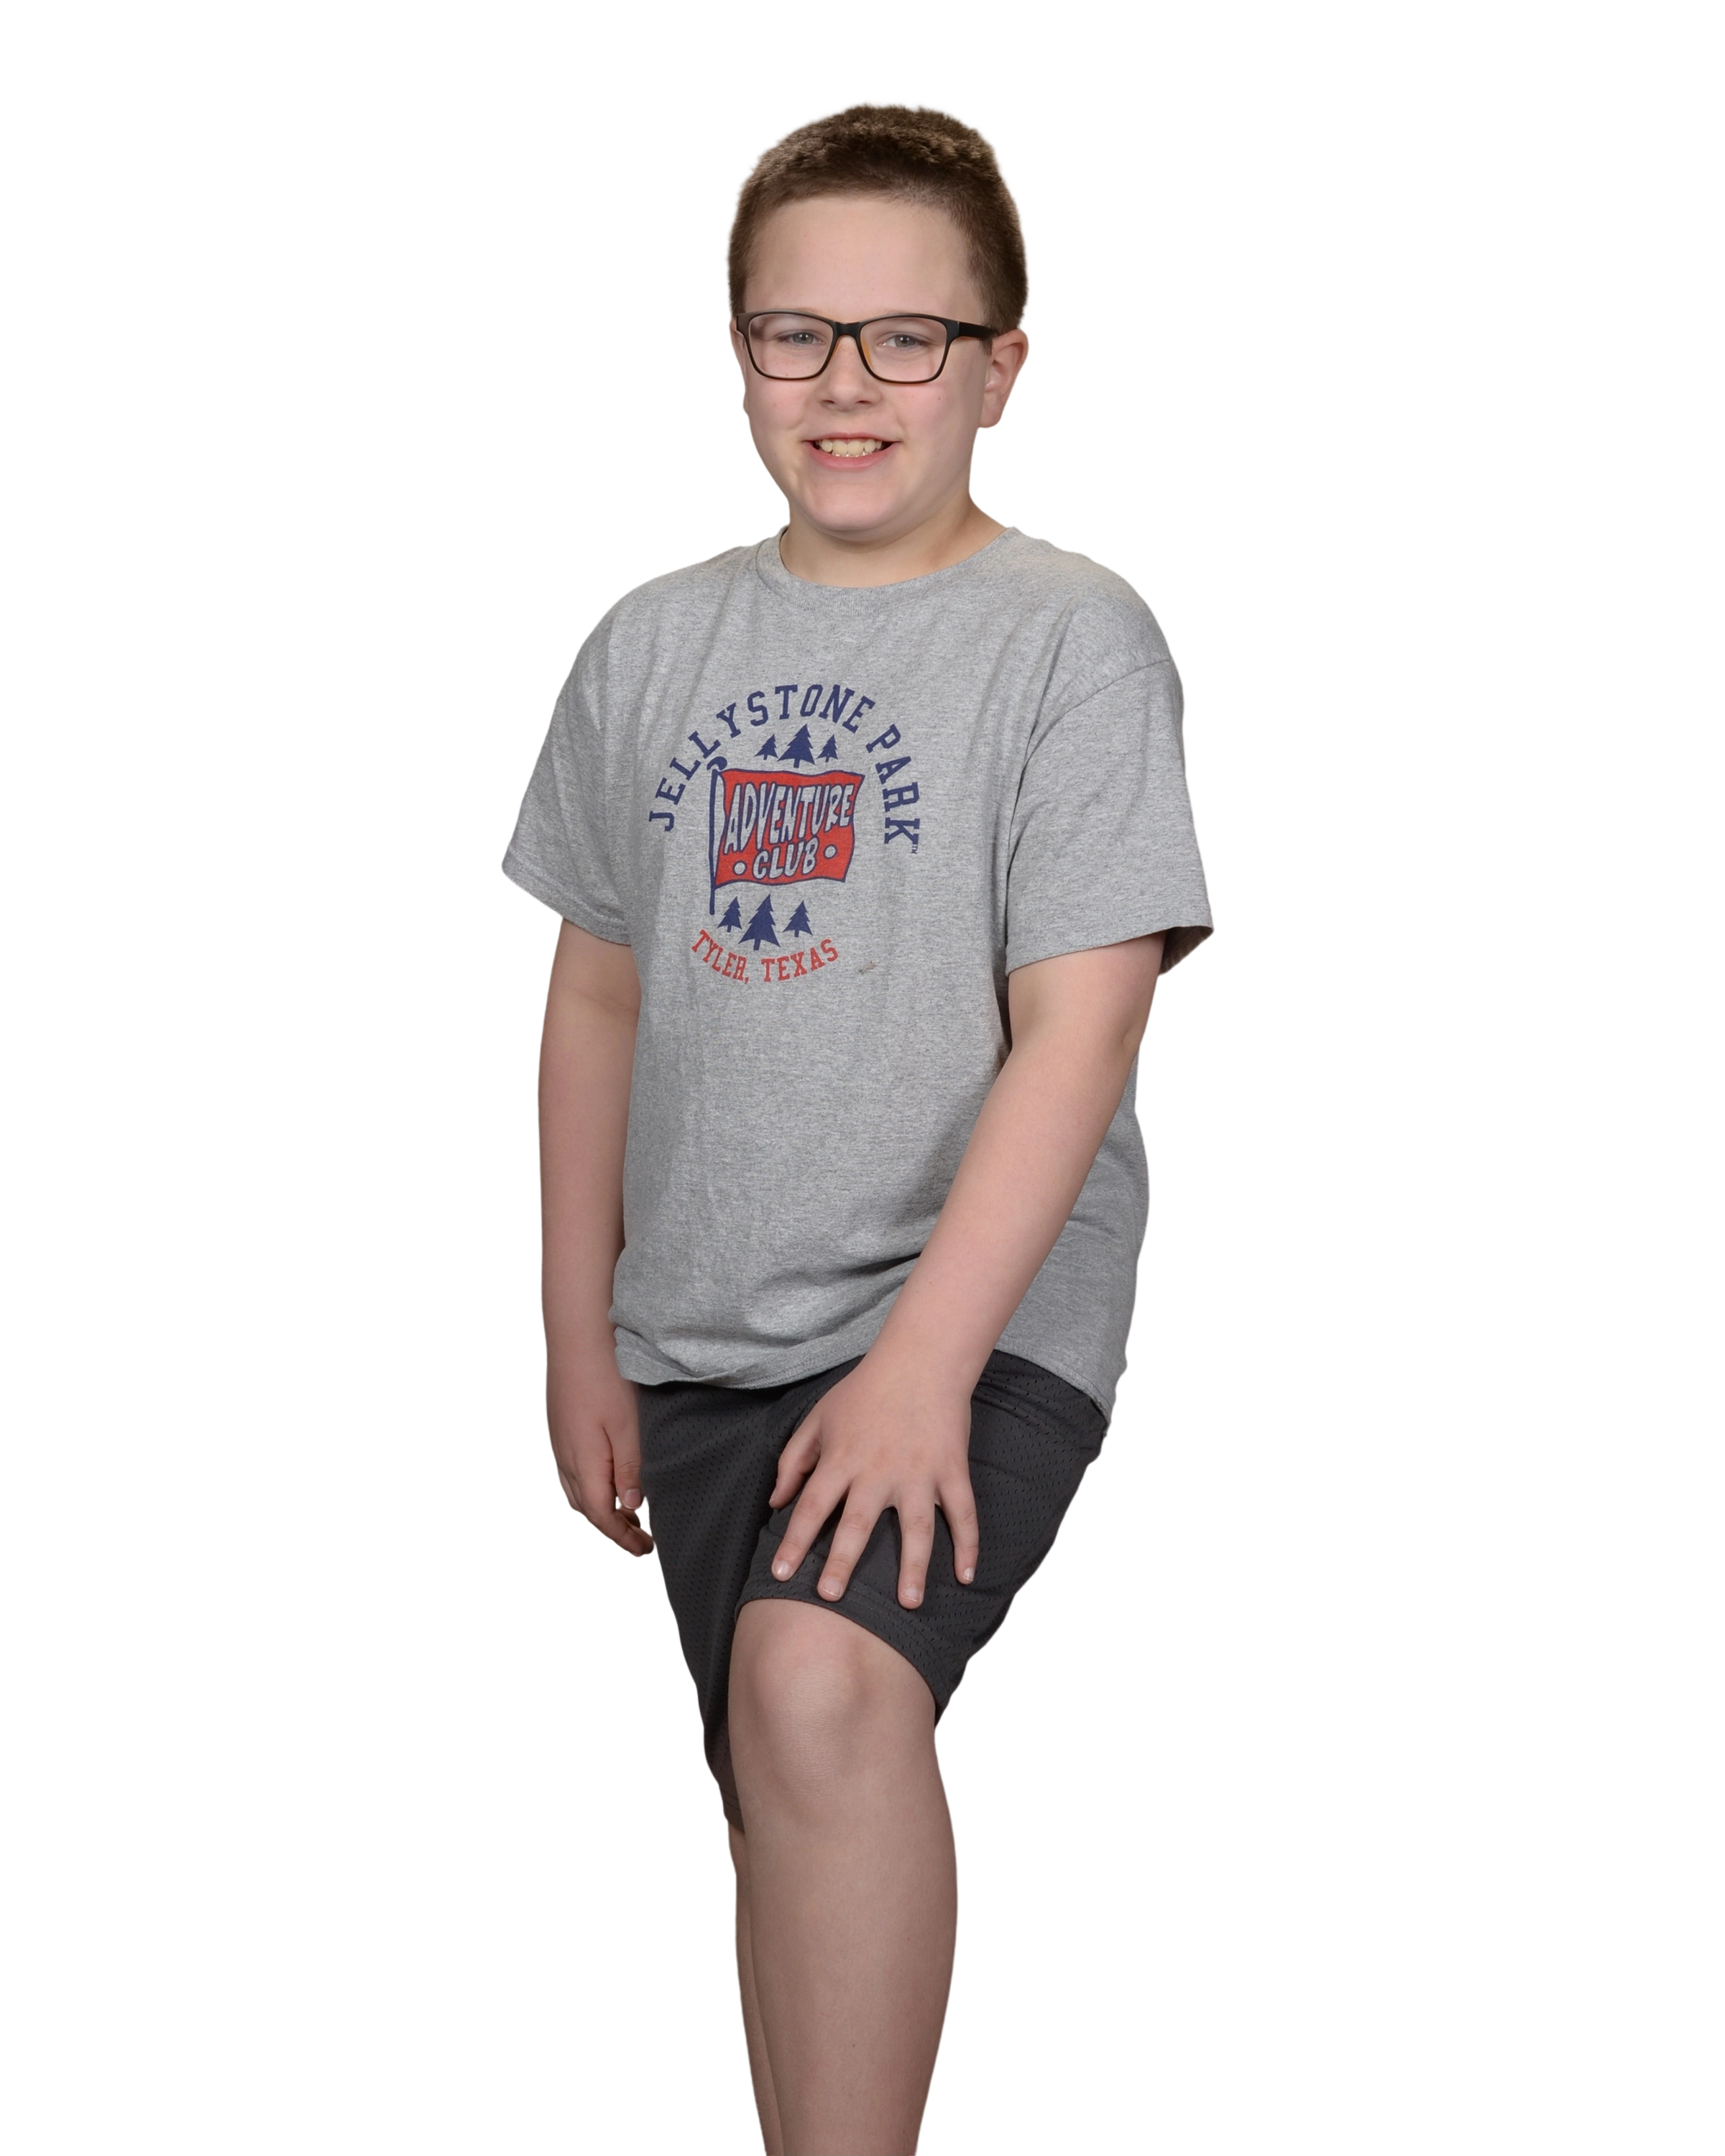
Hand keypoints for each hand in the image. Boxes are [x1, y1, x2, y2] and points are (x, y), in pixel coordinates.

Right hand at [545, 1337, 653, 1561]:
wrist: (577, 1334)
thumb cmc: (605, 1374)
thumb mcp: (628, 1424)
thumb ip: (631, 1468)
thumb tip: (633, 1506)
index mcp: (583, 1462)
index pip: (601, 1515)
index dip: (623, 1537)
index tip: (646, 1550)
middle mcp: (566, 1457)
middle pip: (585, 1509)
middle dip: (613, 1529)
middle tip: (641, 1539)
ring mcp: (560, 1442)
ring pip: (576, 1491)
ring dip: (600, 1508)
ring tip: (629, 1514)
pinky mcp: (562, 1428)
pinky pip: (572, 1471)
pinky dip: (591, 1486)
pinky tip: (608, 1477)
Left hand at [766, 1350, 979, 1607]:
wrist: (920, 1360)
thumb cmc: (864, 1390)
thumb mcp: (818, 1418)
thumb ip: (794, 1460)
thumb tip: (776, 1501)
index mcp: (843, 1458)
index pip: (813, 1505)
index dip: (793, 1540)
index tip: (780, 1572)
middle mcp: (879, 1471)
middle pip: (858, 1523)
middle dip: (842, 1561)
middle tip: (830, 1596)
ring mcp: (919, 1473)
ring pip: (916, 1527)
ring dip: (912, 1566)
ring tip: (908, 1602)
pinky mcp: (951, 1470)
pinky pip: (962, 1512)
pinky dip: (968, 1544)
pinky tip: (966, 1576)